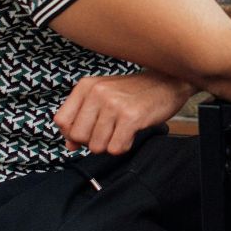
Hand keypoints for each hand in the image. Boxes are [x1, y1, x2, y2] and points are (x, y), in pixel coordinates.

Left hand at [54, 72, 194, 153]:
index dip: (73, 133)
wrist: (169, 82)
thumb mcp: (103, 97)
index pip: (61, 121)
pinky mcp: (130, 117)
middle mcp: (97, 93)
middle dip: (93, 141)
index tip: (89, 131)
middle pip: (78, 136)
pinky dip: (124, 146)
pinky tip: (131, 133)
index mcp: (86, 86)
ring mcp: (113, 104)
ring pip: (97, 146)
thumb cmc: (135, 92)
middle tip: (110, 131)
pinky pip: (115, 148)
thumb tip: (69, 145)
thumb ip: (82, 118)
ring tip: (122, 130)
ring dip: (111, 144)